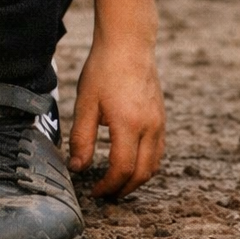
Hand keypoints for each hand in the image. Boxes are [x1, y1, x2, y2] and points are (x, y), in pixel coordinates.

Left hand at [68, 41, 164, 198]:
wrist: (129, 44)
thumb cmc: (103, 70)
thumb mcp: (85, 103)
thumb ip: (81, 138)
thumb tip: (77, 167)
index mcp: (128, 125)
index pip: (122, 169)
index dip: (108, 186)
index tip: (95, 191)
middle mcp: (149, 127)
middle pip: (143, 173)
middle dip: (124, 189)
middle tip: (107, 194)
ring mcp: (159, 122)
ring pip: (154, 164)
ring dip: (137, 179)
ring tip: (118, 182)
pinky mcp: (161, 117)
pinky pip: (159, 150)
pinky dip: (147, 164)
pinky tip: (131, 162)